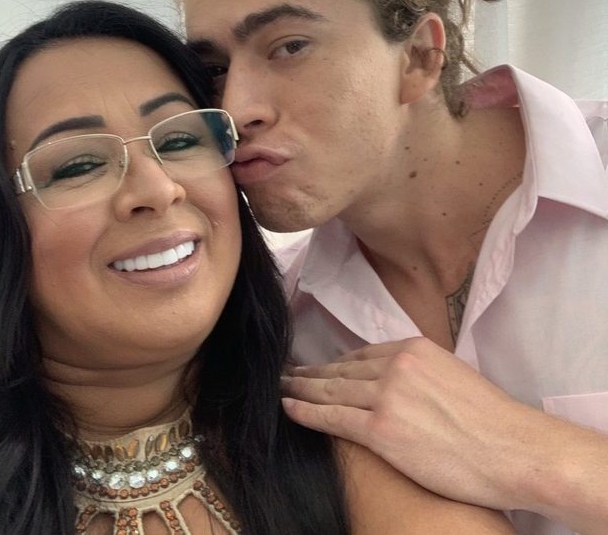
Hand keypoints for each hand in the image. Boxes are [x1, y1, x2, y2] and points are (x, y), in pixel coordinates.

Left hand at [281, 337, 603, 522]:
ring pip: (331, 389)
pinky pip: (333, 416)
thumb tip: (395, 378)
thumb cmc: (493, 419)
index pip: (362, 355)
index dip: (336, 365)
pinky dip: (306, 411)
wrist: (515, 449)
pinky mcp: (382, 429)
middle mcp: (395, 364)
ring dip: (301, 389)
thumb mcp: (452, 374)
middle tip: (287, 374)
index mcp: (413, 348)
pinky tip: (288, 407)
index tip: (319, 369)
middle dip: (311, 374)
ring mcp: (386, 395)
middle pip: (341, 369)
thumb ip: (418, 371)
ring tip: (282, 388)